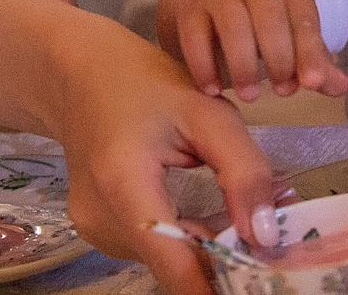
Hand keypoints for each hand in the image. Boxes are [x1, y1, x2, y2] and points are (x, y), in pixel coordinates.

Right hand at [47, 21, 281, 294]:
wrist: (80, 73)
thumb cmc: (146, 82)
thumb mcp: (208, 112)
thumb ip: (244, 172)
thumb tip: (266, 236)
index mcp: (123, 185)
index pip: (175, 266)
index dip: (220, 284)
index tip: (263, 279)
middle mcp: (100, 220)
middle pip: (174, 265)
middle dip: (225, 256)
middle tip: (268, 233)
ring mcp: (94, 230)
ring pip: (165, 261)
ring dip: (205, 248)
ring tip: (235, 214)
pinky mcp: (96, 231)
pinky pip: (151, 249)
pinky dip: (182, 239)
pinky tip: (203, 214)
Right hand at [158, 0, 347, 101]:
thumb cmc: (262, 20)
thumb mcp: (292, 33)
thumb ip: (315, 62)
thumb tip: (339, 86)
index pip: (302, 16)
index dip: (309, 51)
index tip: (311, 84)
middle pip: (268, 14)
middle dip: (278, 57)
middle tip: (282, 93)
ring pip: (232, 23)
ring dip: (242, 63)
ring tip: (250, 96)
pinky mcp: (191, 10)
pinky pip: (195, 36)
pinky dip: (203, 65)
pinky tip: (213, 89)